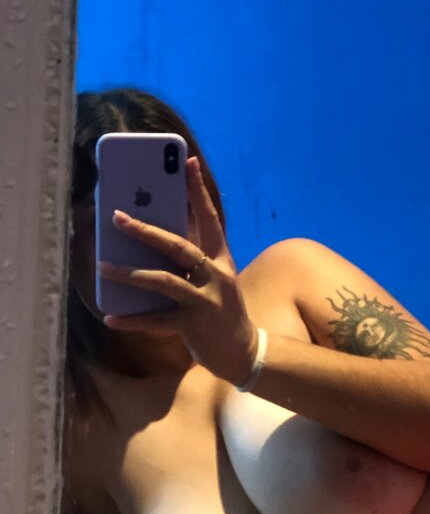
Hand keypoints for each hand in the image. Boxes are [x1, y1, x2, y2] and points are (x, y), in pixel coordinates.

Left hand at [99, 157, 258, 386]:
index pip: (209, 218)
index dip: (198, 190)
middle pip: (179, 246)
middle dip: (146, 230)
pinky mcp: (193, 325)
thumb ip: (189, 259)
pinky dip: (132, 319)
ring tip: (103, 267)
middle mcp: (215, 275)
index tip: (188, 161)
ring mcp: (205, 300)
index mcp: (221, 259)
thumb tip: (152, 236)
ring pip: (164, 281)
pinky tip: (110, 317)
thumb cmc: (220, 309)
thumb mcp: (212, 279)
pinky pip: (156, 320)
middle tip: (117, 218)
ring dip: (130, 273)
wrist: (243, 352)